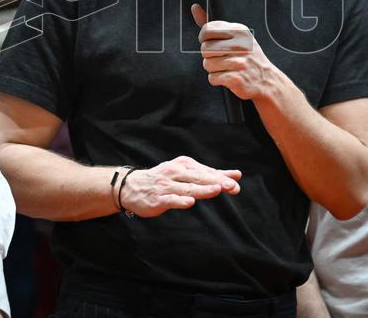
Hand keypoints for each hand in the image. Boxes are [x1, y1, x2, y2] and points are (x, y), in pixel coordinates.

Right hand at [119, 155, 240, 216]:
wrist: (131, 186)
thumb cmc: (164, 180)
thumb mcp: (186, 173)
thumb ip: (211, 175)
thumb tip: (236, 175)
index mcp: (184, 165)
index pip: (206, 171)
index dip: (222, 177)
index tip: (236, 182)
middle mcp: (176, 172)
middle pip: (199, 178)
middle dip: (217, 182)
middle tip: (233, 186)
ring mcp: (167, 185)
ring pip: (187, 188)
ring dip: (202, 189)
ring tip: (217, 190)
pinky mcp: (158, 198)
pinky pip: (171, 199)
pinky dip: (180, 200)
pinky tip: (189, 202)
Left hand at [191, 4, 283, 101]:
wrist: (266, 80)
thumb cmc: (247, 57)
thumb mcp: (236, 36)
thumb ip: (213, 25)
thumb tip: (194, 7)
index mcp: (239, 31)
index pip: (207, 29)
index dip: (204, 39)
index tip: (212, 43)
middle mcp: (240, 45)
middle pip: (204, 49)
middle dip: (209, 56)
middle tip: (223, 59)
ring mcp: (239, 62)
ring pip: (207, 64)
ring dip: (213, 69)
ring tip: (227, 68)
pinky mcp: (236, 78)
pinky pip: (212, 78)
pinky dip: (217, 80)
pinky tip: (229, 77)